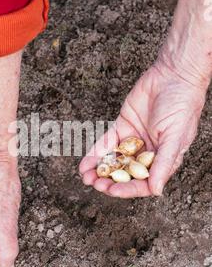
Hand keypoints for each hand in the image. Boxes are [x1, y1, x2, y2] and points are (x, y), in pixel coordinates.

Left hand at [79, 62, 206, 197]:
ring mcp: (133, 140)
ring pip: (114, 160)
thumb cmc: (182, 106)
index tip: (112, 191)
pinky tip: (84, 164)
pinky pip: (106, 143)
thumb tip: (156, 190)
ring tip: (86, 178)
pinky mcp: (122, 126)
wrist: (173, 75)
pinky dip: (95, 154)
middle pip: (126, 173)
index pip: (144, 182)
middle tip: (95, 184)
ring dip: (99, 170)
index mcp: (163, 159)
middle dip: (110, 181)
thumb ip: (164, 163)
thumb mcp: (175, 137)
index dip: (128, 189)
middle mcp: (147, 152)